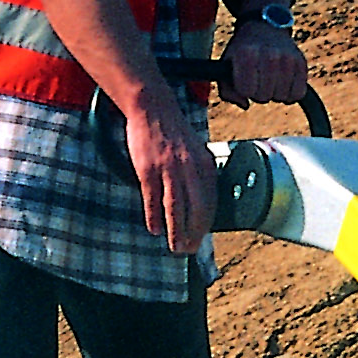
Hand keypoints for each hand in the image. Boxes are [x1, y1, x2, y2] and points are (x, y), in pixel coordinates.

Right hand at [119, 84, 214, 250]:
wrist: (152, 107)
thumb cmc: (172, 130)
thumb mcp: (194, 149)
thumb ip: (198, 172)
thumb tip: (200, 199)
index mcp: (204, 163)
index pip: (210, 201)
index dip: (206, 223)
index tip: (202, 238)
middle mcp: (190, 168)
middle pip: (196, 209)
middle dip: (195, 233)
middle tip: (190, 250)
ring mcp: (168, 168)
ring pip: (176, 208)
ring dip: (177, 231)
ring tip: (176, 247)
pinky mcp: (148, 169)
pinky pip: (153, 198)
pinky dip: (154, 216)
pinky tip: (155, 230)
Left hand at [225, 24, 308, 109]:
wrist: (266, 29)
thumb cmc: (243, 52)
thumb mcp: (226, 65)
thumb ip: (227, 90)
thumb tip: (245, 104)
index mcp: (247, 54)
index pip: (246, 91)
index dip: (244, 89)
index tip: (244, 79)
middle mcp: (269, 55)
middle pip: (264, 96)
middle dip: (259, 93)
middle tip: (258, 79)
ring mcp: (288, 58)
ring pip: (281, 97)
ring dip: (275, 93)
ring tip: (270, 79)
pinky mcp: (301, 63)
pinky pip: (298, 94)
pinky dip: (290, 93)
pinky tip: (283, 83)